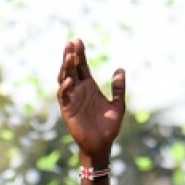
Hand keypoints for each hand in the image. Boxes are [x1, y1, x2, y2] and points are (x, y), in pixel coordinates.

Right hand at [57, 38, 125, 165]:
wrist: (102, 144)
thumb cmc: (109, 126)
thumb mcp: (118, 104)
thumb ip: (118, 88)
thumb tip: (120, 68)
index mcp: (90, 87)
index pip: (82, 66)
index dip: (80, 54)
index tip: (78, 40)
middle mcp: (79, 91)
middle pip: (72, 69)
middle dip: (70, 56)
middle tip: (70, 42)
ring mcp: (72, 99)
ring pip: (65, 79)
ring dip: (65, 68)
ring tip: (69, 56)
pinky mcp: (68, 110)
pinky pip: (63, 96)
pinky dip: (65, 88)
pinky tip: (70, 79)